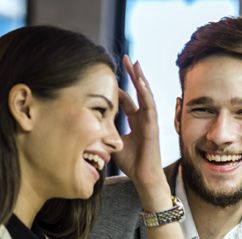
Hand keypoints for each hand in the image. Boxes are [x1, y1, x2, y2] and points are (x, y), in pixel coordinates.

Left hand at [114, 56, 169, 209]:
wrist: (144, 178)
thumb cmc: (132, 164)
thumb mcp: (113, 144)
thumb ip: (105, 132)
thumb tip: (88, 126)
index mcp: (135, 121)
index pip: (127, 100)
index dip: (118, 88)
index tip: (109, 75)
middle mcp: (144, 118)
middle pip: (138, 91)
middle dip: (132, 74)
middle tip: (125, 57)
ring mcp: (150, 121)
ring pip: (145, 94)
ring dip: (140, 77)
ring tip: (135, 62)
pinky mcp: (153, 126)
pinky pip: (150, 105)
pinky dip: (145, 92)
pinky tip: (141, 80)